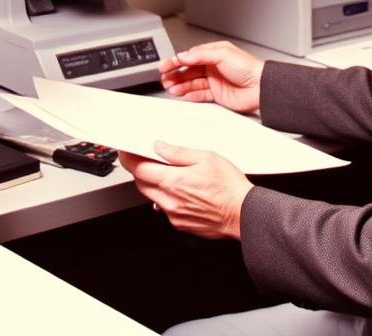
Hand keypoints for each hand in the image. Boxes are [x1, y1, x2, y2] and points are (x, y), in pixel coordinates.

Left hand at [120, 142, 252, 239]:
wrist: (244, 215)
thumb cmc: (230, 187)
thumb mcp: (207, 158)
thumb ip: (179, 153)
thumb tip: (160, 147)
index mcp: (174, 182)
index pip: (139, 169)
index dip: (129, 159)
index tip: (127, 152)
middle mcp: (170, 201)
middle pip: (141, 184)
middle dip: (140, 170)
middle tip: (146, 159)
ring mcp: (174, 215)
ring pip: (152, 196)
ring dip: (153, 184)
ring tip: (167, 173)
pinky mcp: (180, 224)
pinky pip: (164, 208)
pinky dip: (166, 197)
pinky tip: (180, 190)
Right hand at [158, 41, 263, 114]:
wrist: (260, 87)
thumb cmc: (248, 68)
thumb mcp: (222, 54)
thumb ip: (200, 55)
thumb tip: (183, 55)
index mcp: (214, 54)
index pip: (190, 57)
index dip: (177, 61)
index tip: (166, 65)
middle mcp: (213, 67)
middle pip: (189, 70)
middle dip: (175, 74)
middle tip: (164, 78)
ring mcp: (215, 81)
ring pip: (192, 83)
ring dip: (181, 85)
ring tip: (171, 88)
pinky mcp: (217, 94)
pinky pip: (200, 94)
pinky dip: (191, 95)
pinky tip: (185, 95)